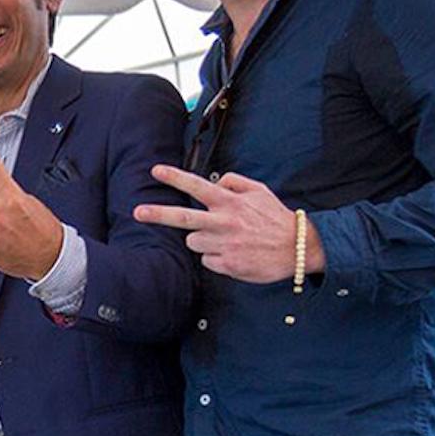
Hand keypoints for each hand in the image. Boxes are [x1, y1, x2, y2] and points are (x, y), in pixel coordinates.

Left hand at [134, 164, 299, 283]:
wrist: (297, 248)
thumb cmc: (276, 219)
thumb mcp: (260, 191)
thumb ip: (234, 182)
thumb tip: (214, 182)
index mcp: (230, 202)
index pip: (197, 186)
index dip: (175, 177)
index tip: (156, 170)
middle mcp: (223, 222)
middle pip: (183, 218)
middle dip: (157, 214)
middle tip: (137, 211)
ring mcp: (223, 244)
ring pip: (193, 242)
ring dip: (203, 240)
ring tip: (226, 238)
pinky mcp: (226, 265)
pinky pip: (207, 260)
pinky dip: (216, 257)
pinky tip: (234, 253)